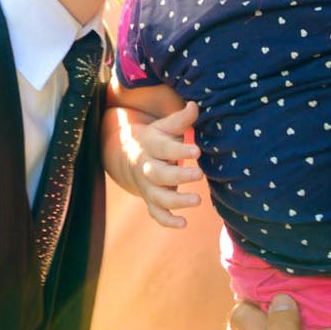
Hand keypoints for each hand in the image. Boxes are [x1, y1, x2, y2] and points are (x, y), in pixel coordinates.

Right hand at [121, 101, 205, 227]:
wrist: (130, 156)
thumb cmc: (157, 139)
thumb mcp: (165, 126)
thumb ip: (181, 119)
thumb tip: (195, 106)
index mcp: (150, 146)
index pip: (164, 149)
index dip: (179, 150)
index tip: (196, 150)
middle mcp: (146, 168)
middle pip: (158, 175)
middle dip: (179, 176)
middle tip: (199, 173)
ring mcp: (147, 187)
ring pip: (158, 197)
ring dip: (177, 201)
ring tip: (197, 200)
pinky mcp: (150, 201)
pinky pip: (156, 214)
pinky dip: (167, 221)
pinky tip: (183, 224)